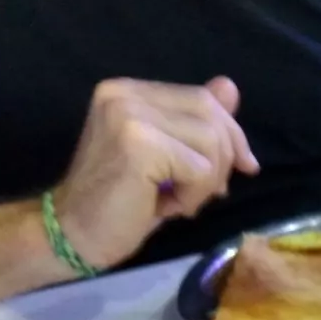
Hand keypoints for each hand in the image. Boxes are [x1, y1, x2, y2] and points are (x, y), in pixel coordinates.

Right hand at [54, 77, 258, 269]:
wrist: (76, 233)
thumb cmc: (124, 201)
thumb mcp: (169, 158)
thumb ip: (195, 121)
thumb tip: (230, 87)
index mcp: (129, 90)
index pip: (203, 98)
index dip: (231, 134)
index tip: (243, 165)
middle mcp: (124, 94)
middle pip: (211, 114)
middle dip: (225, 158)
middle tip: (212, 192)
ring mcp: (128, 115)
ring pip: (212, 142)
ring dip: (206, 183)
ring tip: (178, 200)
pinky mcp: (138, 144)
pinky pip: (201, 169)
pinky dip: (194, 196)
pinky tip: (168, 208)